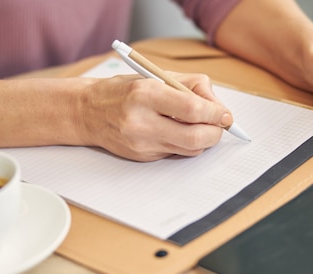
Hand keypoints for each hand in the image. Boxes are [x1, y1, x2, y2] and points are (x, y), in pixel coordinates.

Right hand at [75, 72, 231, 161]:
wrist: (87, 112)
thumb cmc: (124, 91)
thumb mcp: (156, 76)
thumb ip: (191, 86)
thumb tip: (218, 107)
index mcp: (146, 94)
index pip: (193, 109)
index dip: (215, 114)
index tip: (224, 114)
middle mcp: (142, 121)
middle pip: (194, 137)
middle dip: (215, 133)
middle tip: (220, 126)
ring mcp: (141, 143)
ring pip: (189, 149)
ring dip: (203, 140)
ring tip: (201, 127)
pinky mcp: (142, 157)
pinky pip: (176, 153)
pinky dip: (185, 144)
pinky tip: (177, 132)